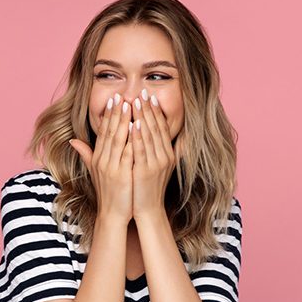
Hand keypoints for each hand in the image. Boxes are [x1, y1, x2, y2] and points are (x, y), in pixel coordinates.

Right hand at [69, 93, 134, 224]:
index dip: (108, 115)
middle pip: (109, 132)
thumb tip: (72, 140)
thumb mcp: (95, 172)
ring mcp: (111, 167)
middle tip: (121, 95)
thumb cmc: (108, 193)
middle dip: (115, 113)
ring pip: (118, 139)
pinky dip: (131, 139)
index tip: (113, 99)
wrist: (112, 214)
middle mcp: (102, 161)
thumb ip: (86, 154)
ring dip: (123, 120)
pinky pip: (126, 152)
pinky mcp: (121, 174)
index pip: (103, 132)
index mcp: (97, 158)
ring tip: (130, 104)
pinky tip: (137, 126)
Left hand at [130, 88, 175, 220]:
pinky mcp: (146, 171)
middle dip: (149, 109)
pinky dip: (138, 136)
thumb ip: (156, 150)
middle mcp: (165, 156)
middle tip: (143, 91)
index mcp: (167, 154)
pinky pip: (141, 150)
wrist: (147, 209)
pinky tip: (134, 123)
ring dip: (143, 117)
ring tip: (137, 101)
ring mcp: (156, 163)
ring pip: (150, 135)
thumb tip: (156, 136)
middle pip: (157, 128)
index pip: (161, 128)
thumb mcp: (156, 167)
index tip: (149, 96)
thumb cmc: (148, 188)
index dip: (155, 111)